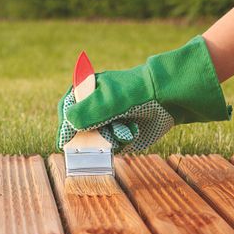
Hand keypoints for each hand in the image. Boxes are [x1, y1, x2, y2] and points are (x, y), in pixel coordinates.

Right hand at [56, 36, 231, 152]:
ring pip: (97, 138)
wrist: (168, 98)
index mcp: (86, 89)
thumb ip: (85, 112)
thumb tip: (68, 124)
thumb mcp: (107, 101)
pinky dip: (121, 140)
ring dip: (110, 138)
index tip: (65, 142)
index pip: (67, 109)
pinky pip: (112, 143)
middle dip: (92, 136)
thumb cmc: (135, 94)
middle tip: (105, 136)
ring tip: (126, 129)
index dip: (66, 126)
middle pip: (81, 128)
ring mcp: (108, 118)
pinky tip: (132, 130)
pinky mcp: (121, 130)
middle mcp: (95, 104)